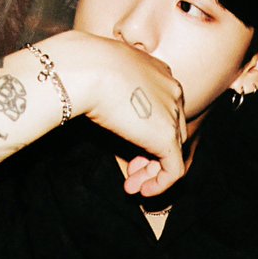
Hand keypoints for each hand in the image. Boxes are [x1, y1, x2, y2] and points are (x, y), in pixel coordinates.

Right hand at [41, 31, 187, 195]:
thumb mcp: (103, 74)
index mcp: (159, 73)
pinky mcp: (166, 136)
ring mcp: (172, 113)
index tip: (126, 148)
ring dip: (152, 173)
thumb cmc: (84, 66)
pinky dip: (160, 184)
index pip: (163, 110)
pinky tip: (144, 192)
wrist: (85, 68)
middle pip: (170, 131)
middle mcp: (172, 91)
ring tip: (131, 187)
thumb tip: (96, 98)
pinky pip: (174, 169)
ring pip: (172, 151)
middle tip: (130, 172)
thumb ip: (110, 88)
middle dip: (150, 156)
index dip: (145, 133)